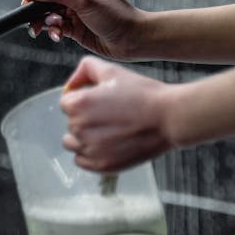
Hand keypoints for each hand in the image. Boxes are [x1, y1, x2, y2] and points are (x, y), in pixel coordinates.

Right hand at [16, 0, 146, 60]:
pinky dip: (53, 31)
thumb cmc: (117, 16)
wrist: (134, 41)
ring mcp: (75, 10)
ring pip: (48, 12)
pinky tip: (59, 36)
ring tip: (53, 29)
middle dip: (39, 7)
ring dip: (45, 21)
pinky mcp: (74, 27)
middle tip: (33, 19)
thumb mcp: (84, 0)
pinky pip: (55, 26)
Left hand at [60, 56, 176, 171]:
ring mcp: (90, 149)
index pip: (66, 103)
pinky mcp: (101, 165)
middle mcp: (79, 128)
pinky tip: (108, 145)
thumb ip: (86, 68)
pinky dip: (91, 154)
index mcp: (77, 104)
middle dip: (86, 118)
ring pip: (72, 143)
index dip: (83, 100)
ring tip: (108, 131)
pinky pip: (82, 161)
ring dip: (84, 138)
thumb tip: (72, 84)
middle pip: (71, 123)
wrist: (169, 118)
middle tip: (112, 115)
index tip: (102, 102)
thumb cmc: (142, 94)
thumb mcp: (113, 71)